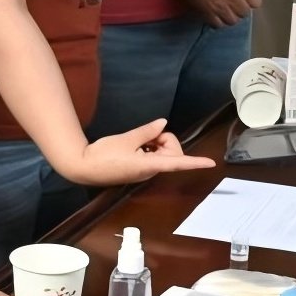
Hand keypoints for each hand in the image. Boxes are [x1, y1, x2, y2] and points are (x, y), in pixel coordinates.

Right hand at [65, 119, 216, 185]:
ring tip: (138, 139)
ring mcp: (145, 171)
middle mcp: (151, 170)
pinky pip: (153, 157)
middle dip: (166, 140)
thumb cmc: (104, 154)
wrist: (84, 167)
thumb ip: (147, 131)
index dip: (195, 161)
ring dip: (156, 143)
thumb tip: (163, 124)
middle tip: (149, 134)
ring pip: (163, 154)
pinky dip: (149, 147)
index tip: (211, 163)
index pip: (178, 162)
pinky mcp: (138, 169)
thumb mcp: (127, 139)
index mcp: (150, 165)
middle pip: (172, 153)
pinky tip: (135, 144)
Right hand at [170, 0, 259, 26]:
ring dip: (228, 16)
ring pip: (231, 21)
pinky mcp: (206, 12)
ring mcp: (219, 7)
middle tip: (232, 2)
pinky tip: (214, 13)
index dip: (250, 0)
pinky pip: (217, 24)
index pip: (256, 2)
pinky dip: (217, 21)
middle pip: (244, 13)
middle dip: (239, 8)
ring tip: (223, 9)